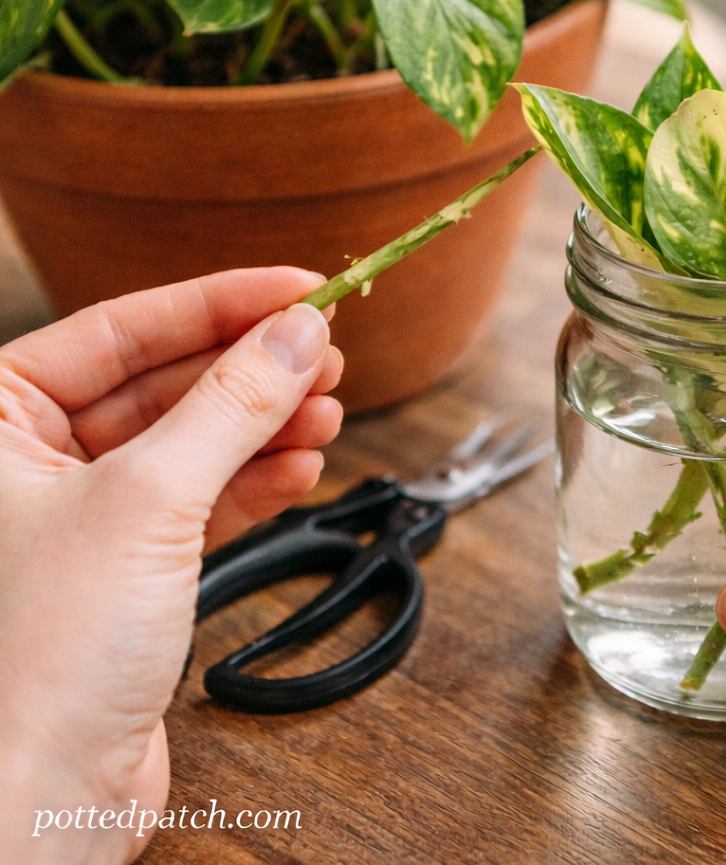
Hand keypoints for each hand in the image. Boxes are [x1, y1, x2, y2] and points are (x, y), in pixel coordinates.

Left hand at [0, 269, 342, 862]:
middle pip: (166, 384)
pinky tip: (302, 465)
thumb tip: (296, 334)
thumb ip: (231, 406)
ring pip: (192, 443)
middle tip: (326, 351)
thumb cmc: (36, 659)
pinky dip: (258, 481)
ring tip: (328, 408)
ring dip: (267, 426)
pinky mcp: (130, 569)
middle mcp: (29, 463)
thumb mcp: (149, 500)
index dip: (222, 303)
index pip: (123, 328)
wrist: (39, 804)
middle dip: (253, 370)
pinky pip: (204, 500)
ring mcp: (84, 517)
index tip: (298, 288)